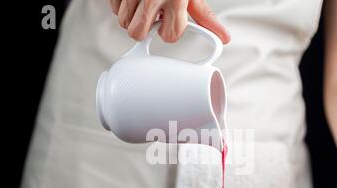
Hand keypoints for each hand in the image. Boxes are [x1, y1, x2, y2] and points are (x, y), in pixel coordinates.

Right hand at [109, 0, 230, 42]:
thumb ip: (205, 16)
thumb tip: (222, 35)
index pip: (169, 36)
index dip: (169, 31)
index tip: (170, 22)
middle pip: (137, 33)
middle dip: (145, 28)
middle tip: (153, 16)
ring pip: (123, 21)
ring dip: (132, 16)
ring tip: (144, 3)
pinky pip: (114, 8)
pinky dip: (122, 5)